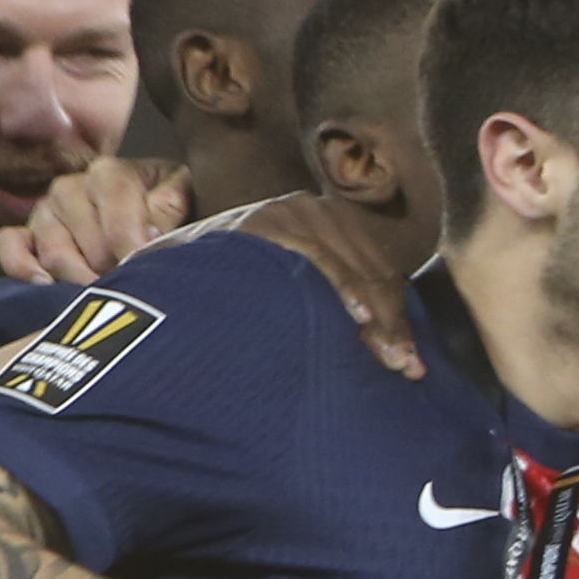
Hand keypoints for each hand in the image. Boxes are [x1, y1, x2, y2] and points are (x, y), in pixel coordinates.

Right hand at [0, 155, 192, 287]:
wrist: (147, 220)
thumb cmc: (166, 207)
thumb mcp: (181, 195)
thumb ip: (170, 206)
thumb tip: (150, 233)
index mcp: (109, 173)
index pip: (115, 204)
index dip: (131, 239)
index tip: (144, 262)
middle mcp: (69, 188)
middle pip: (87, 239)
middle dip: (112, 267)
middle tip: (131, 285)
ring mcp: (43, 212)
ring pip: (54, 251)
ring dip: (81, 279)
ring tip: (105, 294)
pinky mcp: (22, 234)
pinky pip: (9, 247)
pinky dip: (23, 268)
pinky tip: (48, 286)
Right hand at [216, 189, 424, 375]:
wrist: (167, 283)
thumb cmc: (231, 294)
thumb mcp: (288, 293)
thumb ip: (332, 303)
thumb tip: (388, 347)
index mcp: (331, 224)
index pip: (379, 275)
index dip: (398, 320)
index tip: (410, 363)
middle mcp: (318, 212)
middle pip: (375, 273)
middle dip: (393, 325)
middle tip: (404, 366)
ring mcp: (296, 212)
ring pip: (357, 268)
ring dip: (379, 318)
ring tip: (388, 356)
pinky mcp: (273, 219)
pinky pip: (320, 257)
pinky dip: (343, 287)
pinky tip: (357, 316)